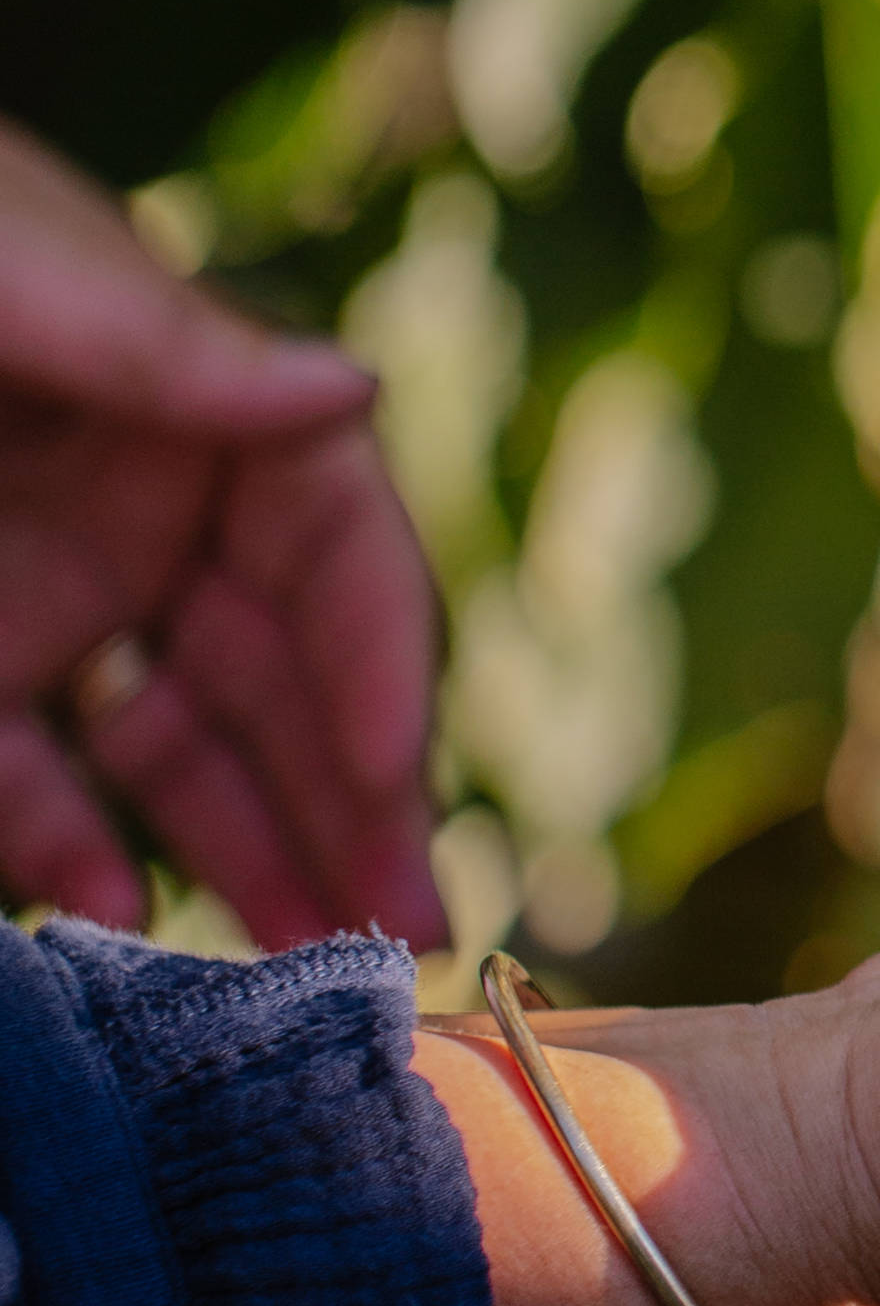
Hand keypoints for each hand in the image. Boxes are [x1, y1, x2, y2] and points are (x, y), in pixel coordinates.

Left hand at [0, 121, 444, 946]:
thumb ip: (162, 345)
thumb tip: (349, 386)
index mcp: (187, 407)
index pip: (335, 549)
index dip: (380, 660)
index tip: (388, 773)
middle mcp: (142, 514)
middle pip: (280, 678)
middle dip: (350, 806)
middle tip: (413, 928)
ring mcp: (43, 596)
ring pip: (175, 751)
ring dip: (249, 857)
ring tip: (313, 960)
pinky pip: (26, 779)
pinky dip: (75, 853)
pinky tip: (120, 918)